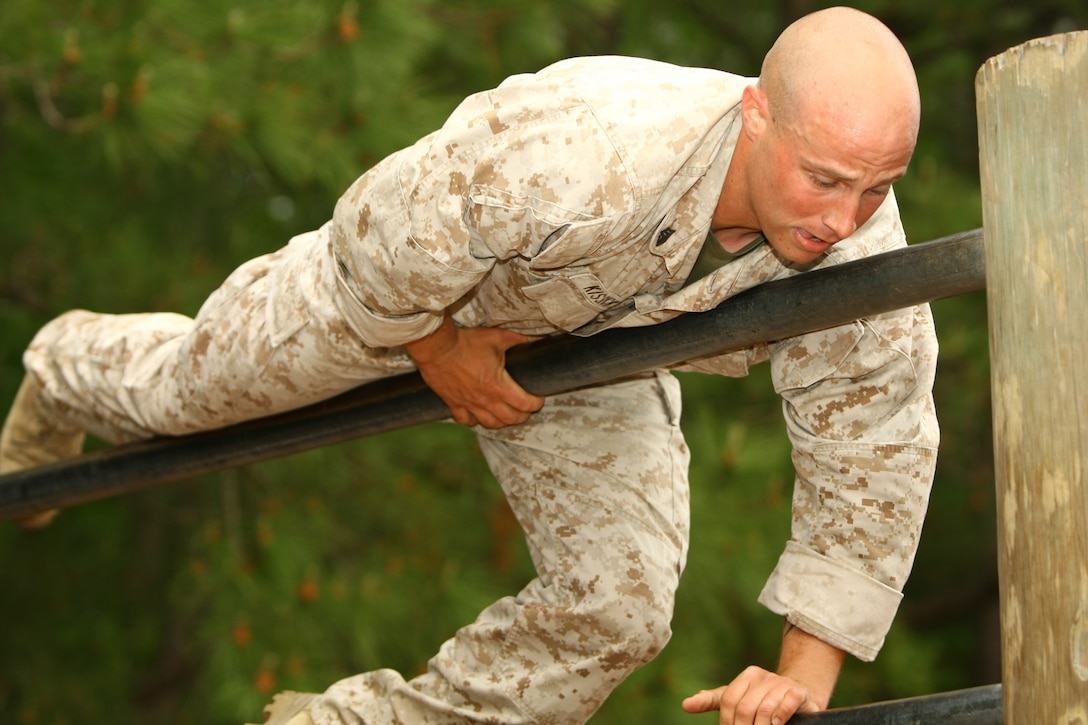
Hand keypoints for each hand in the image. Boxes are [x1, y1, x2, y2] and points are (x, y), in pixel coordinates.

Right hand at [405, 314, 544, 428]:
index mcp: (498, 385)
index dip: (536, 403)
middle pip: (510, 418)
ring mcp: (468, 404)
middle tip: (526, 408)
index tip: (539, 399)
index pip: (524, 404)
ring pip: (490, 424)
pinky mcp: (453, 403)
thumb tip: (538, 338)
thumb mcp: (497, 337)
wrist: (436, 347)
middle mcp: (485, 400)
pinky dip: (474, 422)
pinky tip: (478, 417)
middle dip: (523, 415)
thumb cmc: (466, 342)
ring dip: (502, 422)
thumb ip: (519, 340)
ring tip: (507, 415)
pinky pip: (465, 421)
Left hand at [681, 666, 819, 724]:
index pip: (728, 700)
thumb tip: (686, 705)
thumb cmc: (763, 699)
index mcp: (746, 676)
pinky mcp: (798, 691)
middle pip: (745, 707)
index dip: (727, 722)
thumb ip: (714, 701)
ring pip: (765, 709)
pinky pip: (786, 705)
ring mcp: (781, 683)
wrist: (799, 694)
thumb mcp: (738, 698)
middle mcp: (762, 676)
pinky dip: (780, 718)